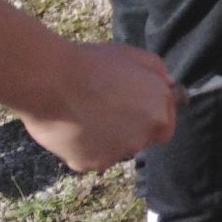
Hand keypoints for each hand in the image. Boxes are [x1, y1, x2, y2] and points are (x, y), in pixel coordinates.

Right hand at [21, 42, 178, 172]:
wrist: (53, 82)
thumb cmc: (94, 64)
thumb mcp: (136, 57)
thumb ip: (158, 74)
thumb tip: (168, 86)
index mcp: (158, 113)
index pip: (164, 124)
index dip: (149, 114)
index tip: (131, 104)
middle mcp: (143, 138)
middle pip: (139, 138)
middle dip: (127, 126)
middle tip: (103, 106)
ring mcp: (116, 154)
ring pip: (114, 148)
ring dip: (105, 137)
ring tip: (83, 112)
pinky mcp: (90, 164)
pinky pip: (89, 156)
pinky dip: (82, 145)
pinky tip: (70, 126)